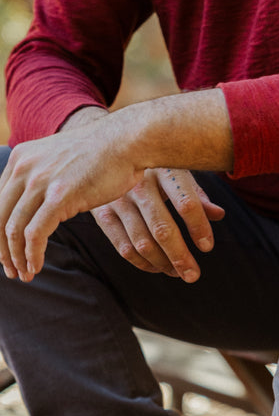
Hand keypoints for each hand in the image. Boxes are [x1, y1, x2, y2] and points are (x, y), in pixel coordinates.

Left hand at [0, 124, 141, 281]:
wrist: (128, 141)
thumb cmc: (107, 153)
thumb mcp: (64, 160)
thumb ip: (48, 176)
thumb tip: (47, 202)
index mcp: (22, 158)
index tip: (8, 251)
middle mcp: (24, 168)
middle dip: (2, 250)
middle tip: (12, 270)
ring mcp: (41, 181)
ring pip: (13, 229)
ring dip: (16, 257)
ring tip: (25, 274)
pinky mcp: (60, 196)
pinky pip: (35, 233)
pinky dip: (32, 254)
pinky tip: (37, 266)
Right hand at [91, 168, 224, 281]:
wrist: (109, 150)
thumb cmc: (156, 166)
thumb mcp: (178, 173)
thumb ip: (198, 195)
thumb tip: (219, 214)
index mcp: (165, 170)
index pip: (187, 204)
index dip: (199, 228)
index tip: (207, 247)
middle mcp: (139, 184)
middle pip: (162, 229)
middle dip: (180, 256)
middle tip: (193, 275)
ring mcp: (117, 199)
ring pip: (142, 242)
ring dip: (163, 263)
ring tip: (179, 272)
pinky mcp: (102, 213)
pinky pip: (123, 246)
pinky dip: (142, 263)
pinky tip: (158, 267)